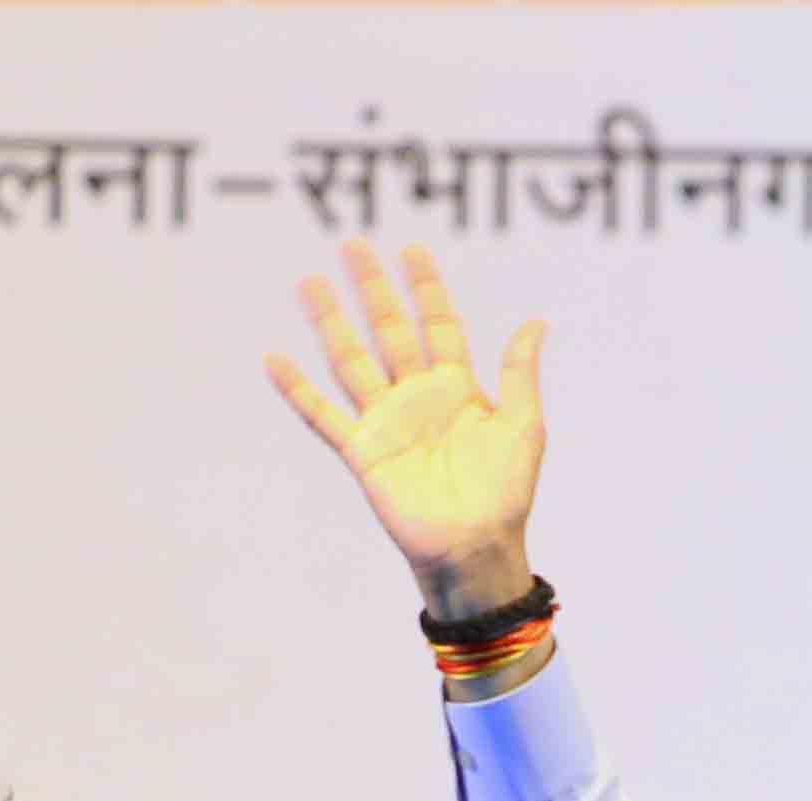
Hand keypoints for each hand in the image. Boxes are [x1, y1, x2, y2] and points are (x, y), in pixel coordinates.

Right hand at [268, 239, 547, 624]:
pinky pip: (323, 415)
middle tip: (353, 244)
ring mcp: (386, 421)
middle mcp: (416, 396)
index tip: (412, 249)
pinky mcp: (362, 450)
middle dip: (373, 289)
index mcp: (456, 388)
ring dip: (330, 323)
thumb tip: (536, 323)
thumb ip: (519, 374)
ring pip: (351, 360)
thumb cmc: (505, 492)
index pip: (438, 325)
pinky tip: (275, 360)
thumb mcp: (522, 426)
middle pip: (389, 331)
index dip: (427, 289)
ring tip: (309, 282)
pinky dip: (297, 390)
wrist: (476, 545)